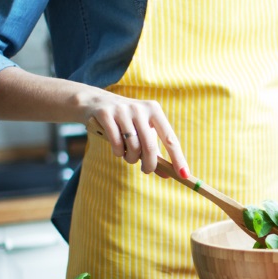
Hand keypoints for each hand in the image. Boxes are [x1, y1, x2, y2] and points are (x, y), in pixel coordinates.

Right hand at [0, 67, 190, 177]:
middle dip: (149, 164)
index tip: (184, 175)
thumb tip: (168, 175)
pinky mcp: (105, 114)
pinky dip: (118, 152)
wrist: (93, 102)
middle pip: (149, 145)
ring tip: (128, 156)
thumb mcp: (141, 131)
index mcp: (154, 110)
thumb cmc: (124, 122)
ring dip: (130, 158)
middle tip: (146, 171)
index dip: (178, 158)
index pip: (170, 138)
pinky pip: (116, 143)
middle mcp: (140, 108)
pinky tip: (117, 150)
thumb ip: (154, 151)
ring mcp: (122, 110)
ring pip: (132, 146)